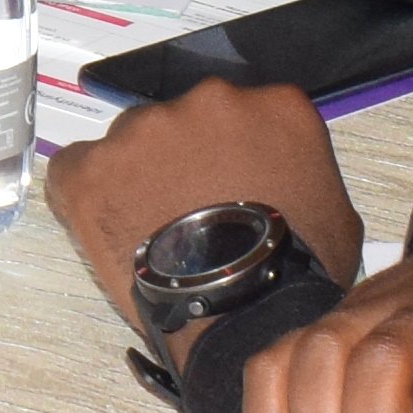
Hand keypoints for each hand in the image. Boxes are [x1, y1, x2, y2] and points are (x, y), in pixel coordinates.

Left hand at [42, 76, 355, 303]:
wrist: (241, 313)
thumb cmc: (291, 272)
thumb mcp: (334, 212)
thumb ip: (304, 170)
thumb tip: (291, 178)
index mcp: (275, 106)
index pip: (245, 111)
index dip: (230, 148)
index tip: (226, 177)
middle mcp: (210, 100)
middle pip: (184, 120)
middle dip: (181, 156)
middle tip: (187, 207)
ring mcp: (146, 129)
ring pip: (132, 141)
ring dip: (137, 175)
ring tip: (153, 226)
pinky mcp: (93, 164)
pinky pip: (77, 168)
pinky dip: (88, 193)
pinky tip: (111, 225)